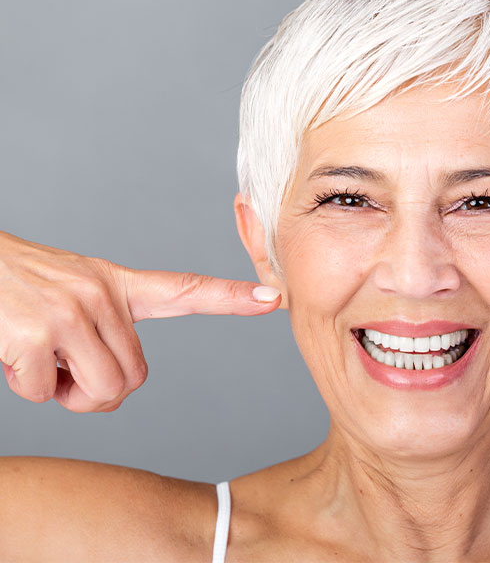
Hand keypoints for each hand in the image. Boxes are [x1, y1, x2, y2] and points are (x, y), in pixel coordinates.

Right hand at [0, 231, 280, 411]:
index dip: (231, 297)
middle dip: (97, 391)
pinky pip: (46, 395)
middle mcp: (101, 294)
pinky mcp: (36, 334)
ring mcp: (71, 312)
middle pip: (133, 380)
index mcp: (116, 285)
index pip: (185, 290)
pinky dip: (27, 388)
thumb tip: (115, 392)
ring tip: (40, 360)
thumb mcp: (72, 295)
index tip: (274, 298)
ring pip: (101, 393)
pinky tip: (12, 354)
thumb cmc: (18, 288)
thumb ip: (105, 334)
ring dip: (66, 394)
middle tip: (62, 367)